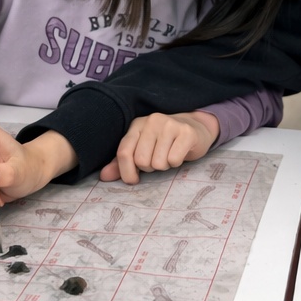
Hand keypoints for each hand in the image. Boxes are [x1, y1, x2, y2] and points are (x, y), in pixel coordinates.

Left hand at [98, 111, 219, 183]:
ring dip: (164, 165)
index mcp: (137, 124)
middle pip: (141, 161)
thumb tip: (104, 177)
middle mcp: (152, 121)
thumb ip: (121, 162)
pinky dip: (176, 163)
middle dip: (150, 168)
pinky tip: (180, 153)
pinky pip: (174, 160)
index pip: (124, 153)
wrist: (196, 128)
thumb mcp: (142, 149)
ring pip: (158, 163)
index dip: (126, 172)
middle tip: (158, 160)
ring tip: (169, 155)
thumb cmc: (165, 142)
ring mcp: (170, 124)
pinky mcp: (186, 132)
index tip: (134, 179)